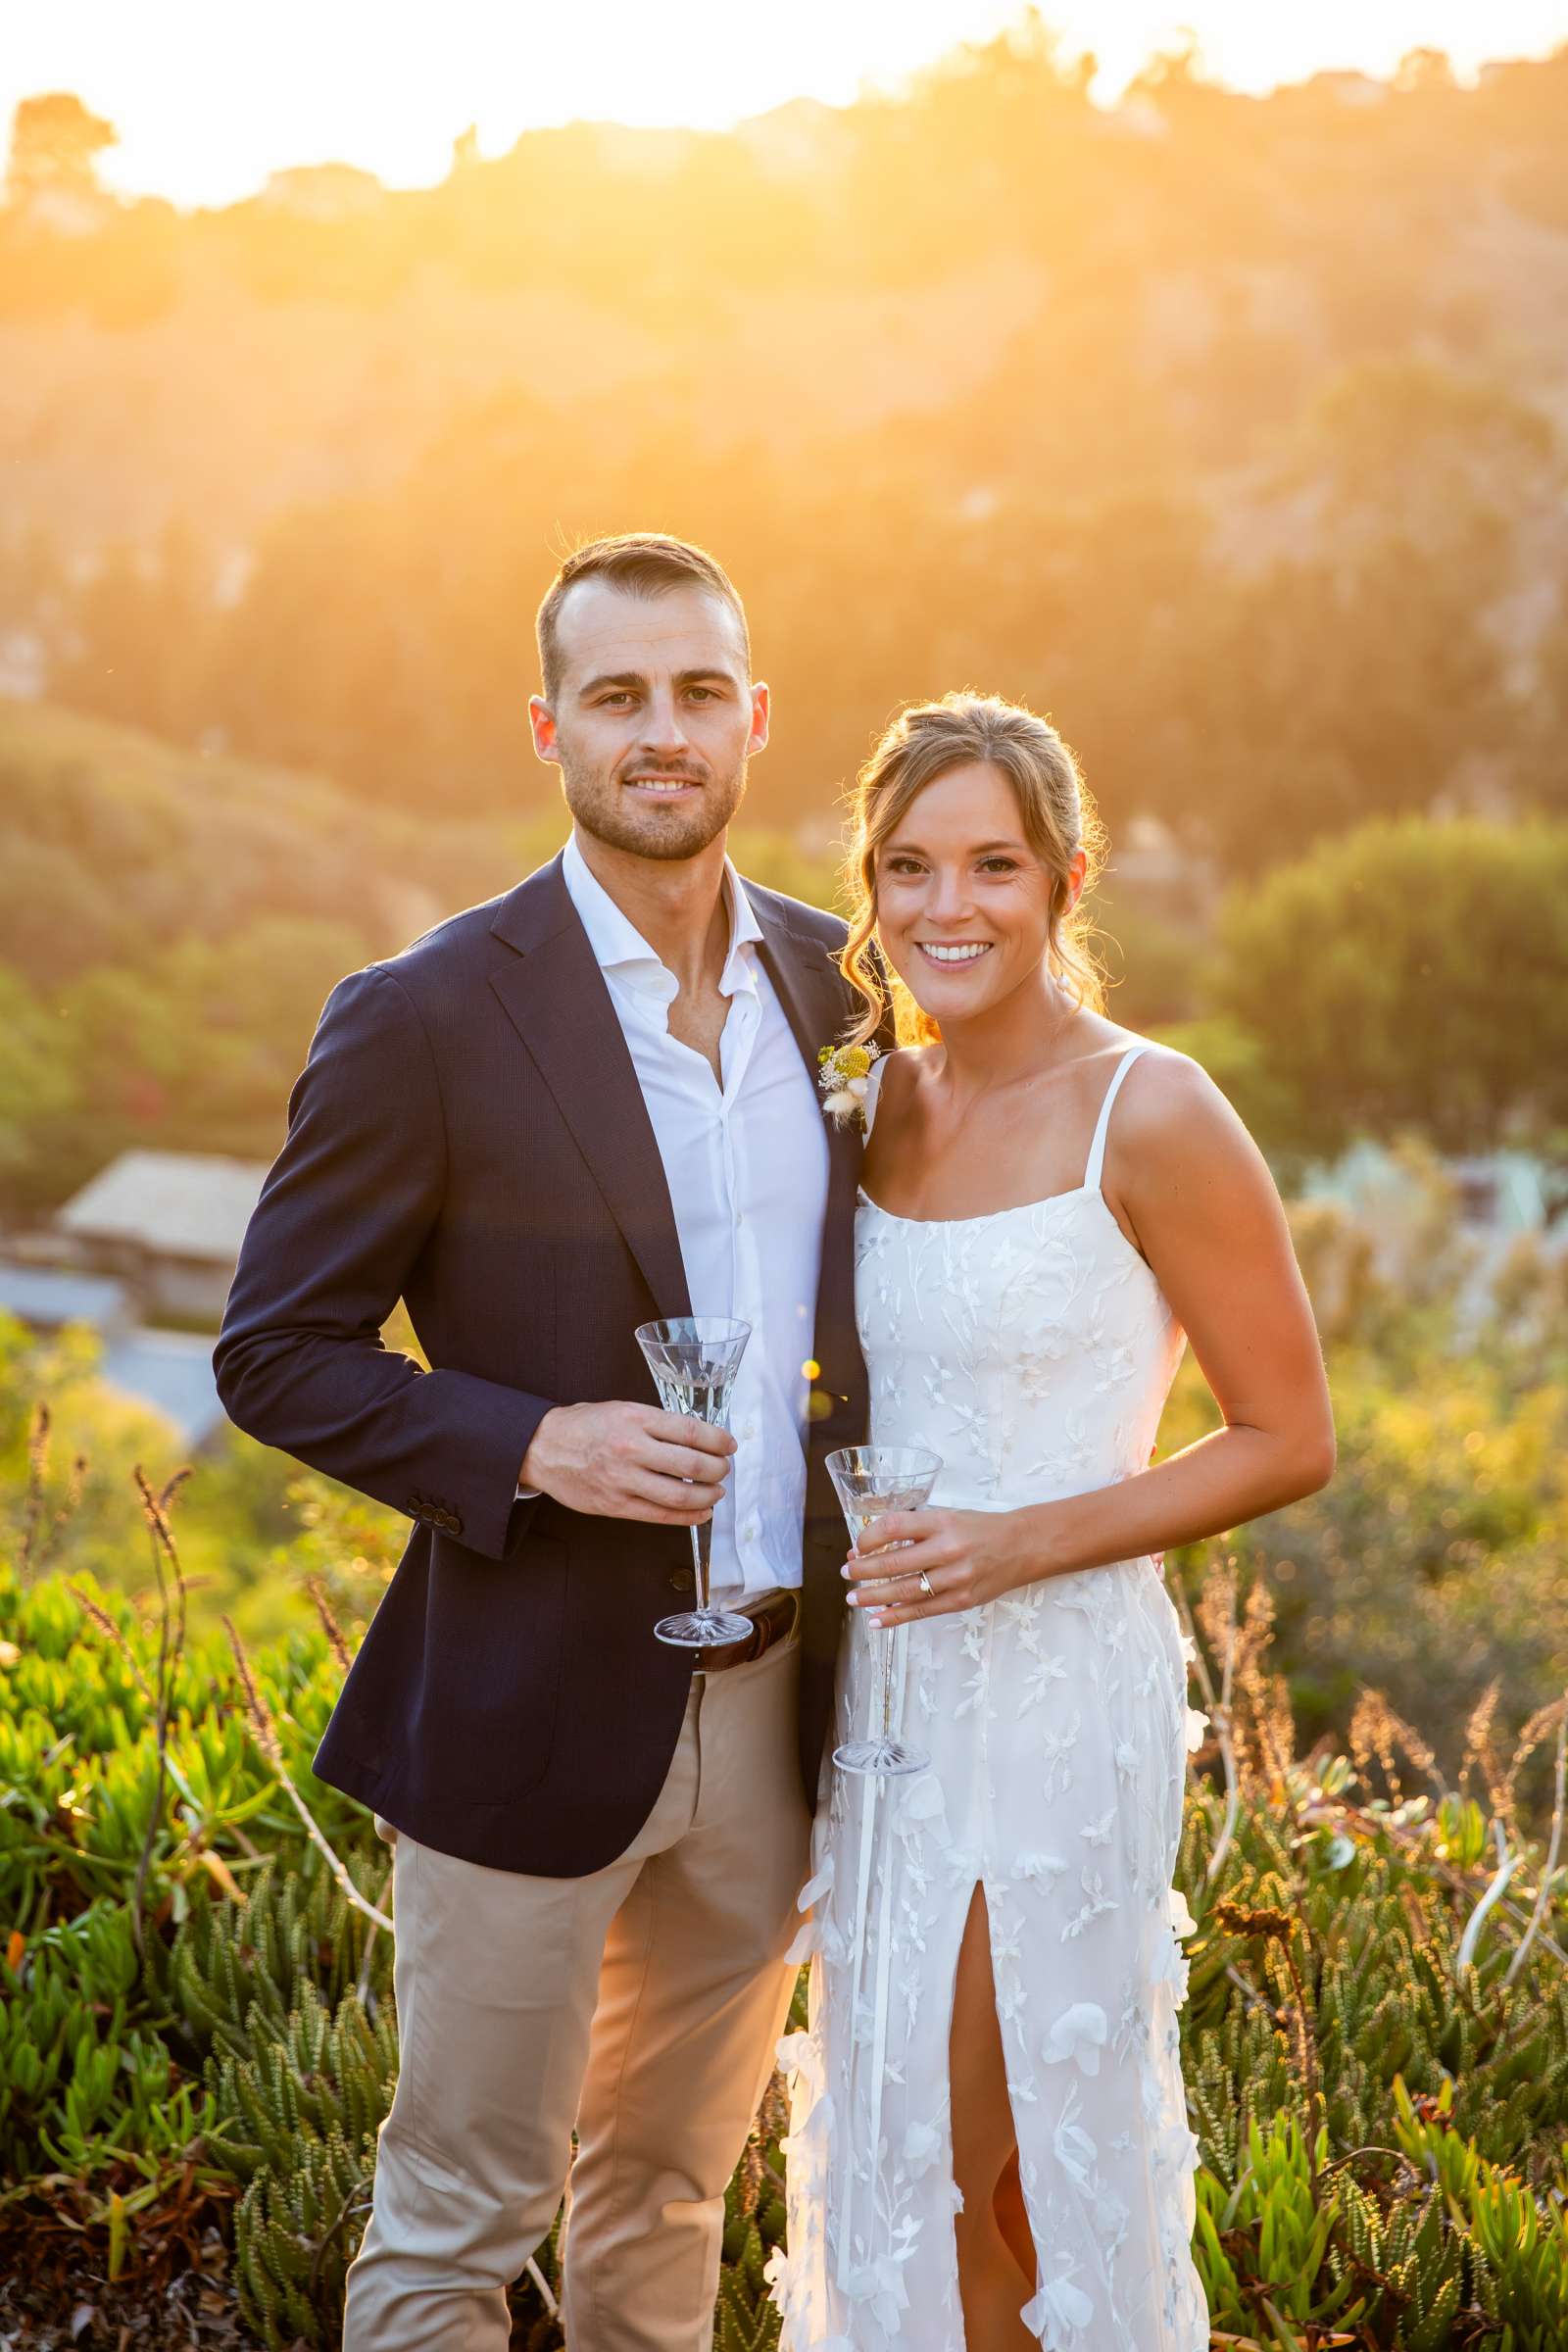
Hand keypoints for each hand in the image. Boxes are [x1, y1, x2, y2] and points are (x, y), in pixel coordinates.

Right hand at [520, 1402, 734, 1525]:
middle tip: (725, 1469)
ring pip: (679, 1494)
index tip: (729, 1445)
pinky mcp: (614, 1505)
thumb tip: (696, 1438)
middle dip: (718, 1469)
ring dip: (707, 1495)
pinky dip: (687, 1516)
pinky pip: (659, 1515)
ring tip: (716, 1491)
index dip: (718, 1440)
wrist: (542, 1448)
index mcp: (635, 1418)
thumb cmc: (583, 1426)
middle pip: (691, 1464)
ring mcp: (622, 1480)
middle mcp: (630, 1448)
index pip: (690, 1430)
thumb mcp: (620, 1409)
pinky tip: (701, 1512)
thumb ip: (655, 1423)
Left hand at [844, 1506, 1038, 1625]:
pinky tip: (877, 1620)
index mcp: (941, 1521)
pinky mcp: (962, 1600)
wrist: (1023, 1546)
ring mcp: (956, 1577)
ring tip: (853, 1598)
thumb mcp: (948, 1517)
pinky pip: (922, 1611)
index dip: (868, 1538)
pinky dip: (896, 1617)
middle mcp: (948, 1548)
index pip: (893, 1527)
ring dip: (873, 1597)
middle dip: (864, 1571)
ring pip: (905, 1591)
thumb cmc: (980, 1529)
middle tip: (846, 1574)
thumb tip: (873, 1547)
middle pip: (894, 1563)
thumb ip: (915, 1531)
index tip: (857, 1546)